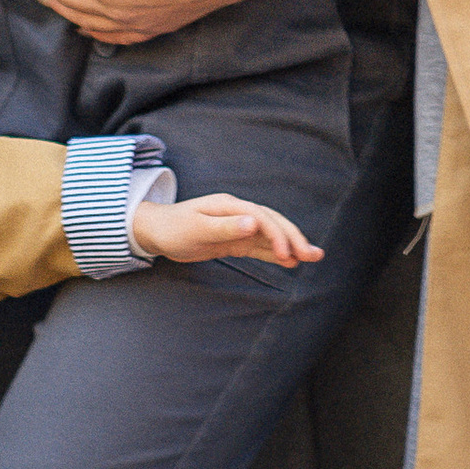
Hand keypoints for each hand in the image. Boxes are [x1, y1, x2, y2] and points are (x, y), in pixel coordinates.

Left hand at [135, 191, 320, 269]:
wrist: (155, 231)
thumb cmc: (173, 228)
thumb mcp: (196, 228)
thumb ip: (225, 227)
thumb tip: (254, 223)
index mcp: (230, 206)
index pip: (262, 218)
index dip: (277, 235)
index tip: (288, 254)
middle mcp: (238, 214)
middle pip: (273, 224)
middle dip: (294, 238)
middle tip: (314, 255)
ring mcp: (237, 226)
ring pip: (270, 236)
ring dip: (290, 245)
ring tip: (313, 257)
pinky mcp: (234, 240)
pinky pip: (259, 246)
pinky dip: (274, 253)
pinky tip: (289, 262)